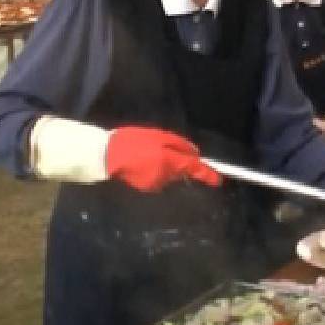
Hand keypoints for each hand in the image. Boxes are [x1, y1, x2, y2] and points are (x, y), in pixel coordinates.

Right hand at [105, 126, 221, 191]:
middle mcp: (166, 176)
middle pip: (181, 171)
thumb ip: (179, 145)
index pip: (194, 169)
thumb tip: (195, 153)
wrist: (106, 156)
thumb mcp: (158, 136)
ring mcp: (155, 184)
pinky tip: (142, 162)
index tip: (218, 180)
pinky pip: (157, 178)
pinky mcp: (146, 187)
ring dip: (165, 166)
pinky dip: (155, 170)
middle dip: (178, 163)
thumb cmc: (132, 141)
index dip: (207, 174)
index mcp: (171, 161)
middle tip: (162, 148)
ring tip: (148, 153)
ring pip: (169, 175)